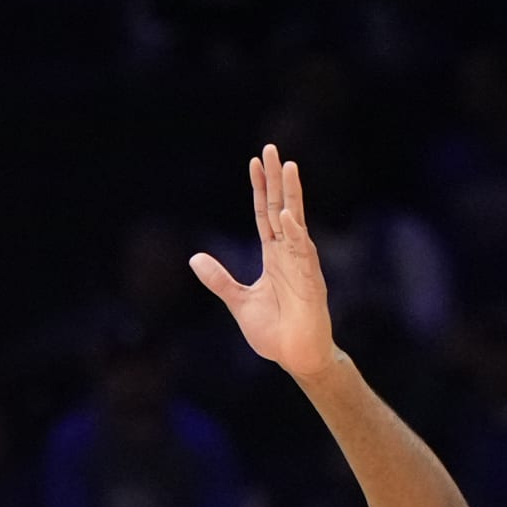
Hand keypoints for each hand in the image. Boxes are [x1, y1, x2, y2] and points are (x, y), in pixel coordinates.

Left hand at [191, 146, 336, 380]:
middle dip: (276, 179)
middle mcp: (289, 253)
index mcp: (273, 256)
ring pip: (295, 222)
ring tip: (287, 166)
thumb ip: (219, 279)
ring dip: (291, 195)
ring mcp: (302, 264)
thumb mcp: (239, 301)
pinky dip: (295, 234)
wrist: (295, 357)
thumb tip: (194, 258)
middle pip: (280, 207)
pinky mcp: (312, 281)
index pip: (264, 214)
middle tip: (271, 149)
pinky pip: (303, 253)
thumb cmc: (274, 332)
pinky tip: (287, 216)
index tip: (254, 162)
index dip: (259, 188)